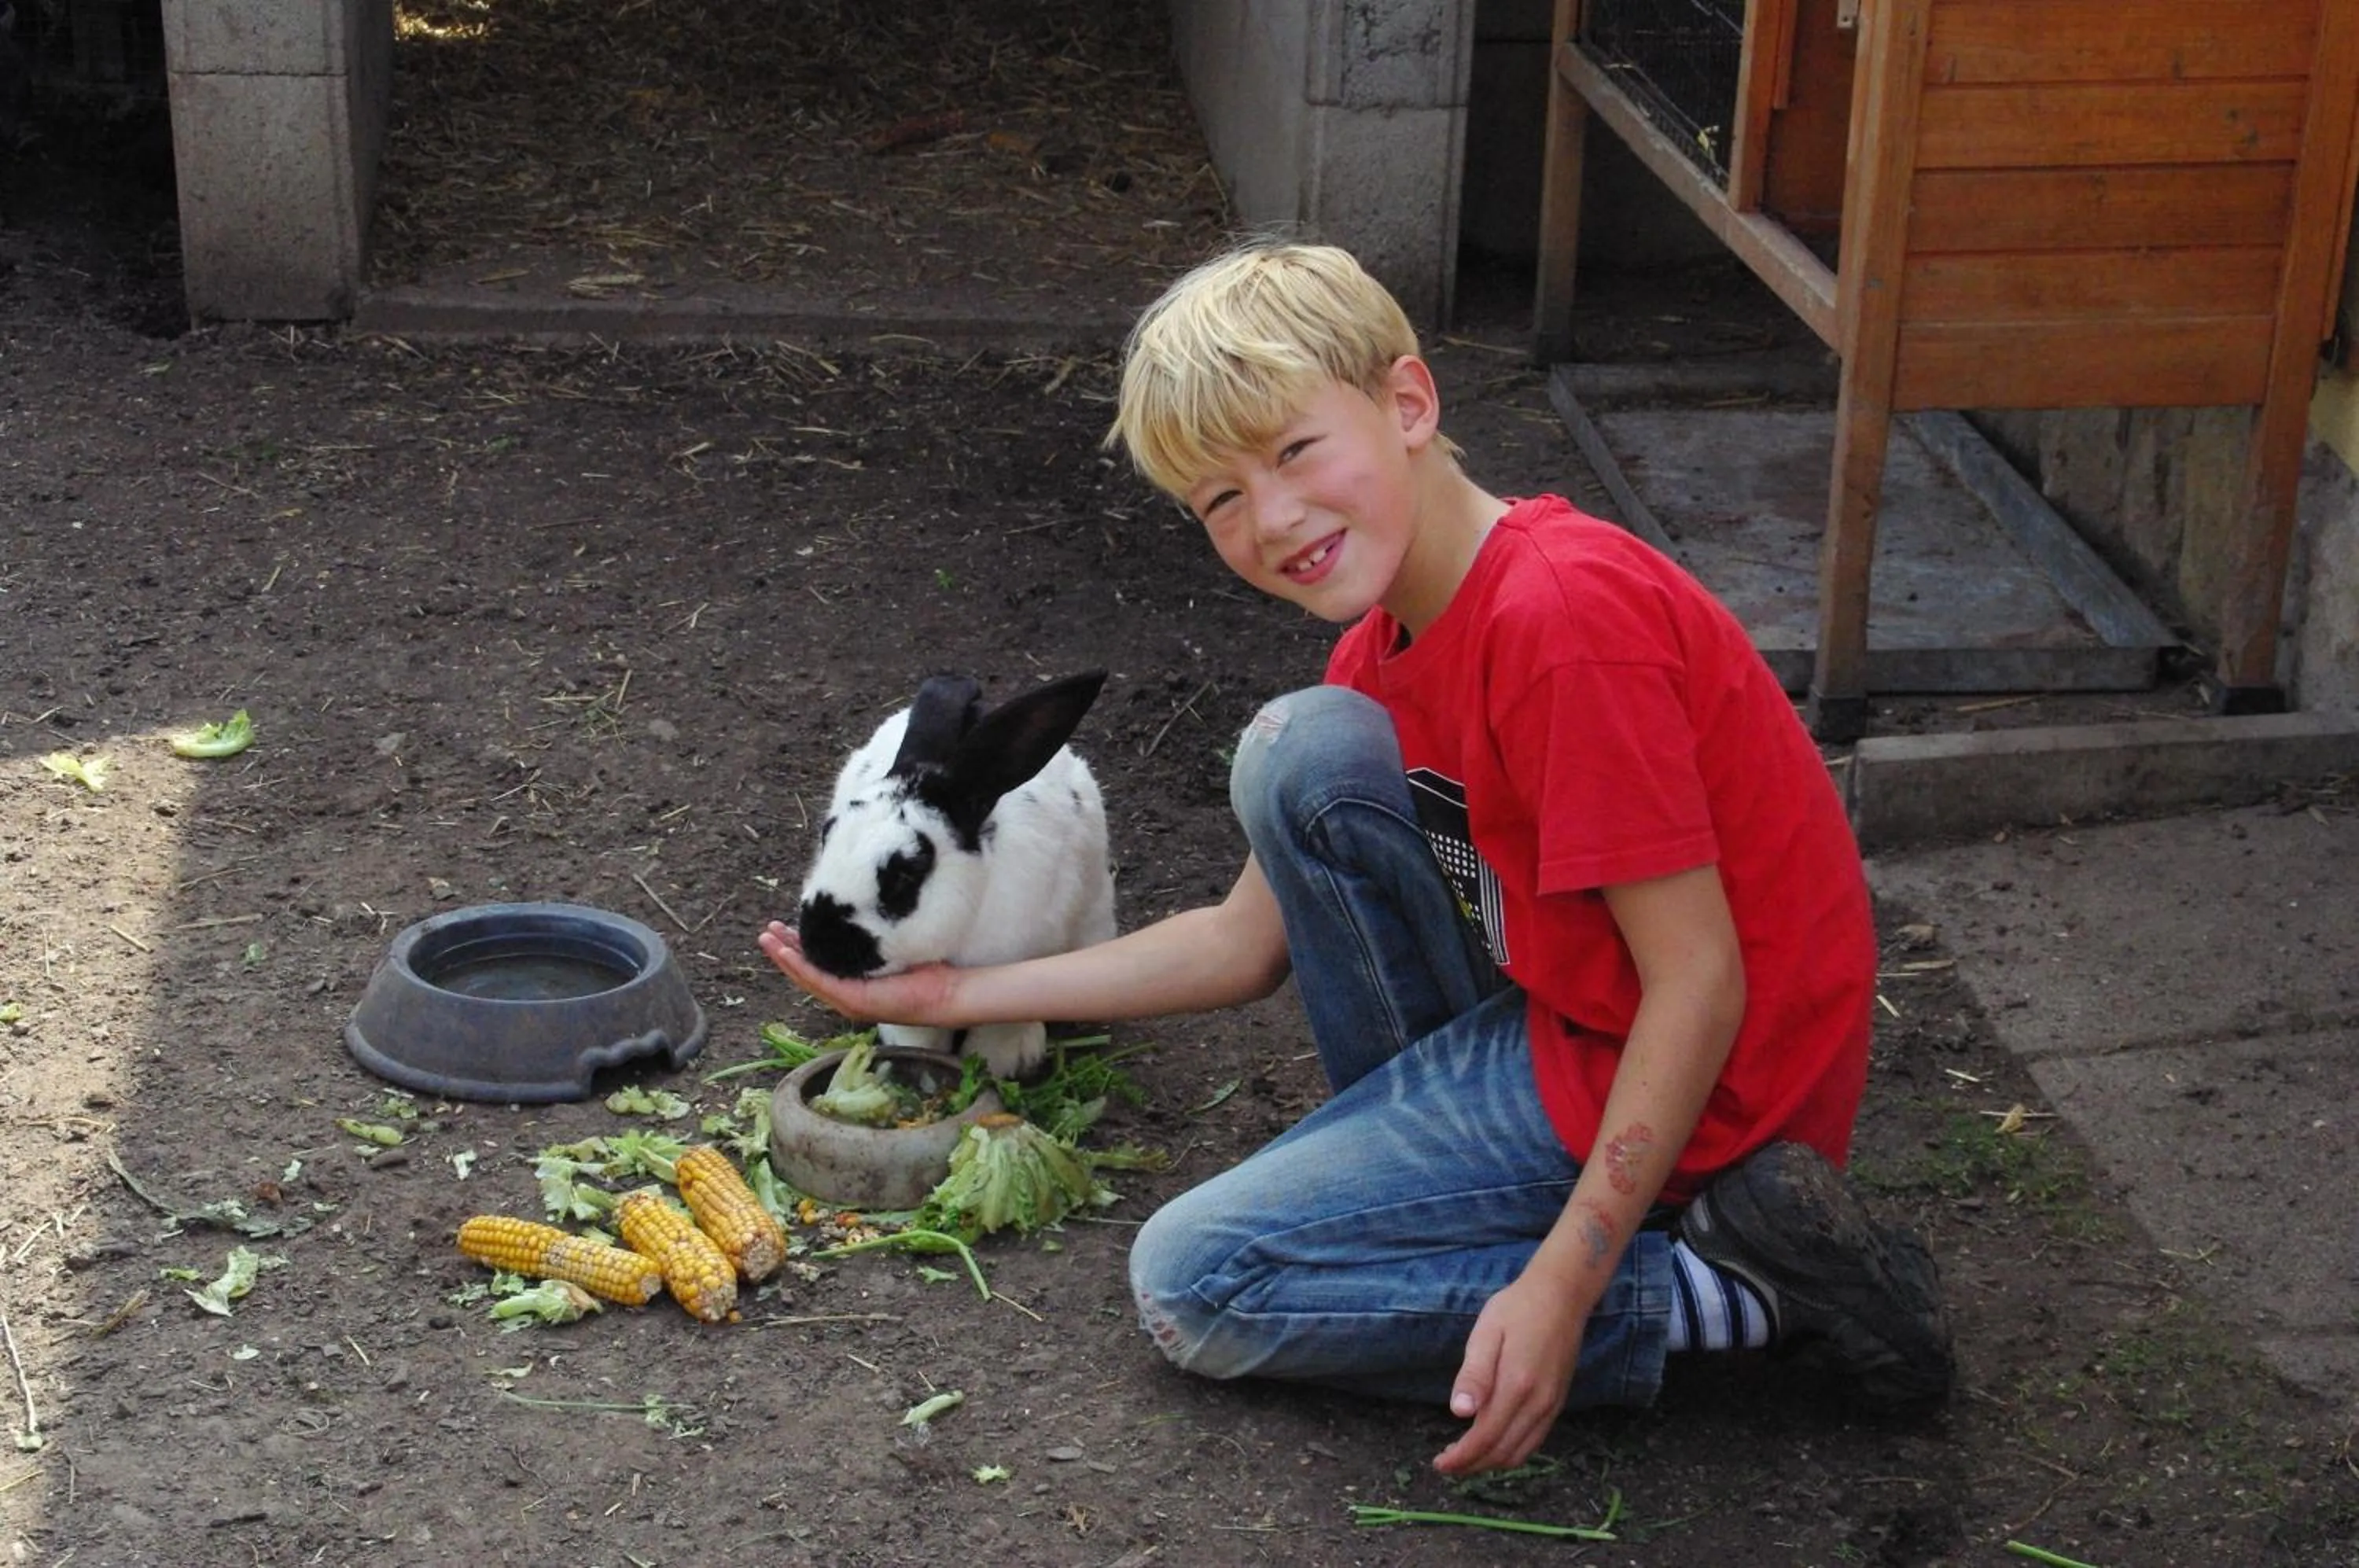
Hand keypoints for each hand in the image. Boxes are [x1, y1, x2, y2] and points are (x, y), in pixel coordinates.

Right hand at [757, 921, 957, 1024]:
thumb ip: (874, 940)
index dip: (798, 947)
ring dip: (784, 958)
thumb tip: (864, 914)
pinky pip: (821, 982)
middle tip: (765, 931)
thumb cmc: (926, 972)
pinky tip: (786, 954)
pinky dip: (801, 968)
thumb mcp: (893, 950)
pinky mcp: (854, 1002)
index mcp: (854, 984)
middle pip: (806, 971)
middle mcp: (846, 995)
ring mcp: (848, 1000)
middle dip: (783, 951)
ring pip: (807, 977)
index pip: (819, 964)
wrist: (947, 994)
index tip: (783, 928)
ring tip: (766, 939)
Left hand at [1433, 1271, 1587, 1475]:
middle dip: (1472, 1465)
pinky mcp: (1557, 1403)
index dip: (1461, 1457)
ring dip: (1491, 1462)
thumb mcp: (1486, 1334)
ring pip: (1520, 1452)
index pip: (1485, 1438)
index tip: (1439, 1465)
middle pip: (1502, 1452)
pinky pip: (1535, 1441)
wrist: (1561, 1296)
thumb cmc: (1516, 1309)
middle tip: (1446, 1463)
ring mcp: (1551, 1405)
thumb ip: (1474, 1376)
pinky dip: (1511, 1452)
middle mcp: (1538, 1403)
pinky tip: (1493, 1444)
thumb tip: (1459, 1413)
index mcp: (1516, 1386)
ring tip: (1465, 1458)